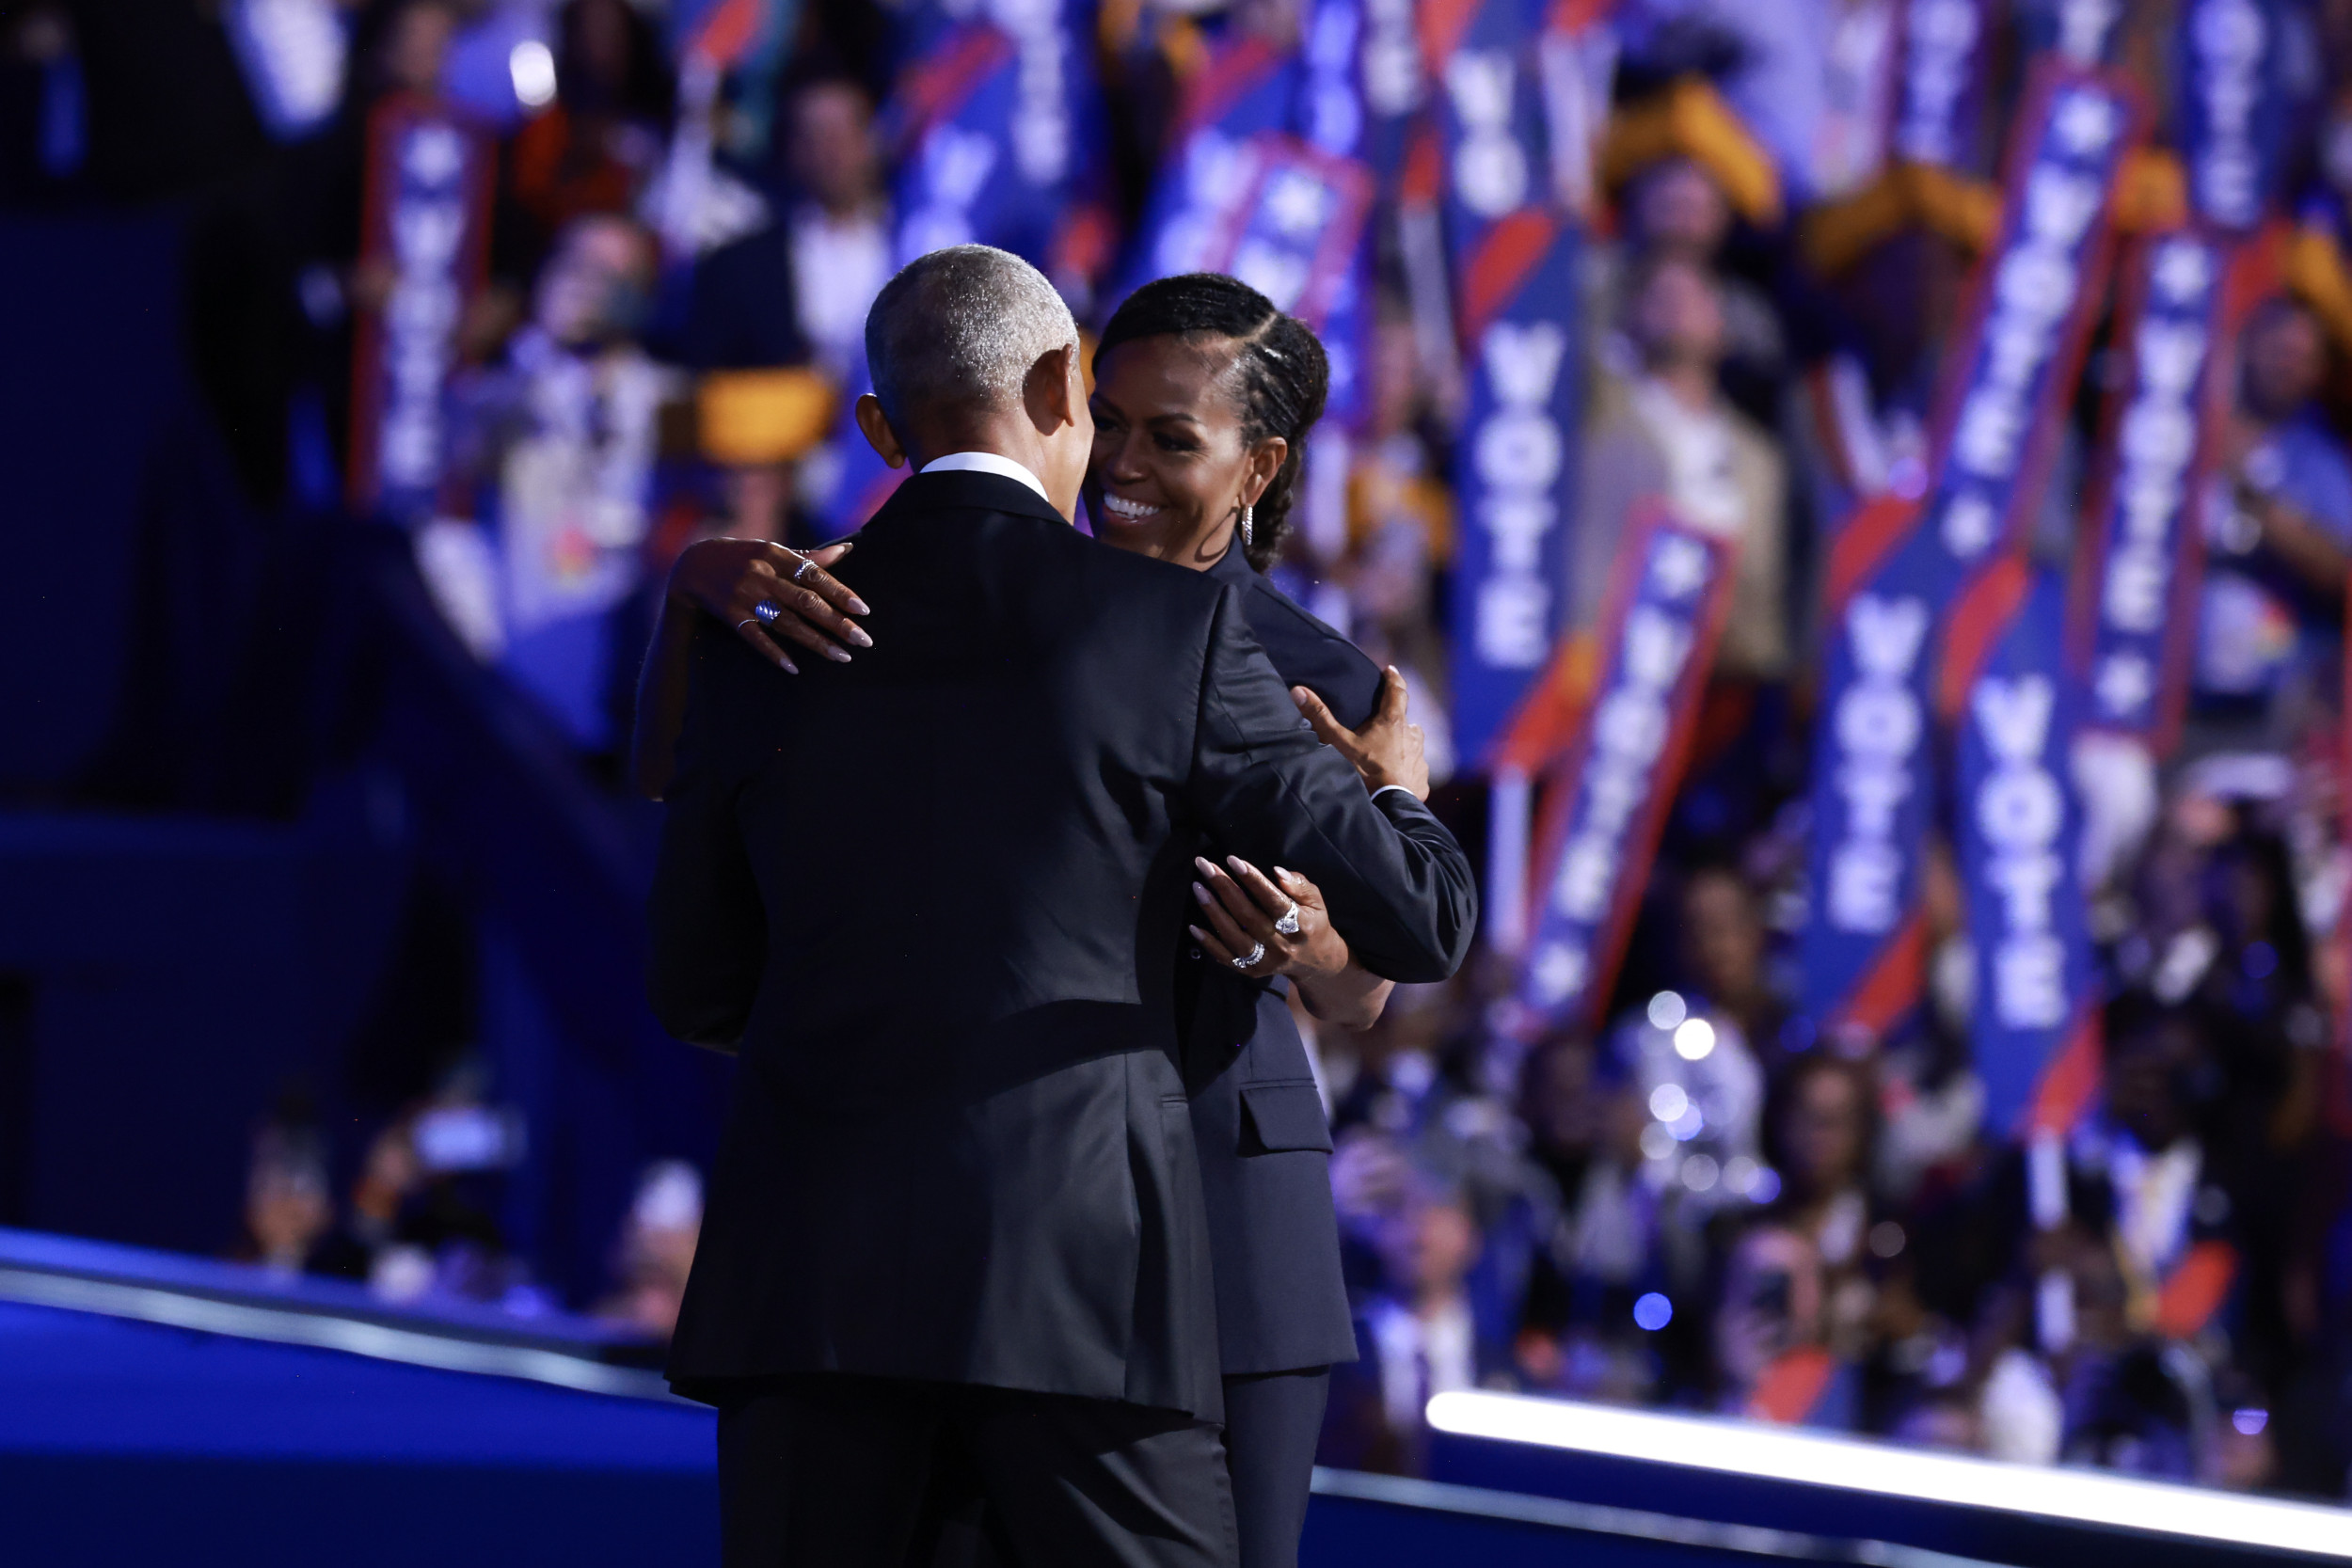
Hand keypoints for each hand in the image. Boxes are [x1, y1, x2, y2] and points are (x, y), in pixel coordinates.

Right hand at [669, 537, 869, 672]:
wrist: (692, 566)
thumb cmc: (743, 557)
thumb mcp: (772, 550)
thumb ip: (809, 556)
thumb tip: (847, 550)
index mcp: (777, 555)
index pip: (816, 576)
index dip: (841, 593)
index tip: (864, 611)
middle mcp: (763, 576)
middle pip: (806, 602)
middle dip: (837, 623)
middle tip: (864, 641)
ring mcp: (746, 597)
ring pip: (787, 623)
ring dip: (816, 642)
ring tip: (842, 656)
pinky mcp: (732, 615)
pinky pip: (755, 638)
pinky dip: (774, 653)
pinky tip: (795, 669)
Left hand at [1189, 856, 1349, 981]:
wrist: (1315, 962)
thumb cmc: (1312, 923)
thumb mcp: (1316, 901)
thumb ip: (1299, 885)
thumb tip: (1276, 872)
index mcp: (1300, 925)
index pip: (1273, 900)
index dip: (1253, 880)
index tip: (1232, 860)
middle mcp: (1281, 945)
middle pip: (1248, 915)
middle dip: (1224, 887)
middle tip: (1205, 866)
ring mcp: (1266, 961)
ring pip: (1234, 937)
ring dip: (1213, 912)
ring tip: (1198, 888)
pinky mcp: (1253, 971)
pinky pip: (1227, 958)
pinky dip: (1209, 944)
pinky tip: (1193, 927)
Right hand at [1292, 667, 1427, 799]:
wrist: (1389, 805)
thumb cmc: (1365, 772)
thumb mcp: (1339, 743)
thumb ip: (1320, 717)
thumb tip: (1299, 691)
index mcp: (1393, 721)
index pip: (1397, 690)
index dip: (1393, 678)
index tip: (1389, 670)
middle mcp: (1412, 734)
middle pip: (1405, 718)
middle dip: (1395, 717)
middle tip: (1382, 720)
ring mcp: (1419, 756)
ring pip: (1413, 741)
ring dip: (1402, 742)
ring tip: (1388, 750)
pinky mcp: (1422, 776)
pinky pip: (1415, 767)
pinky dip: (1406, 767)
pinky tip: (1395, 776)